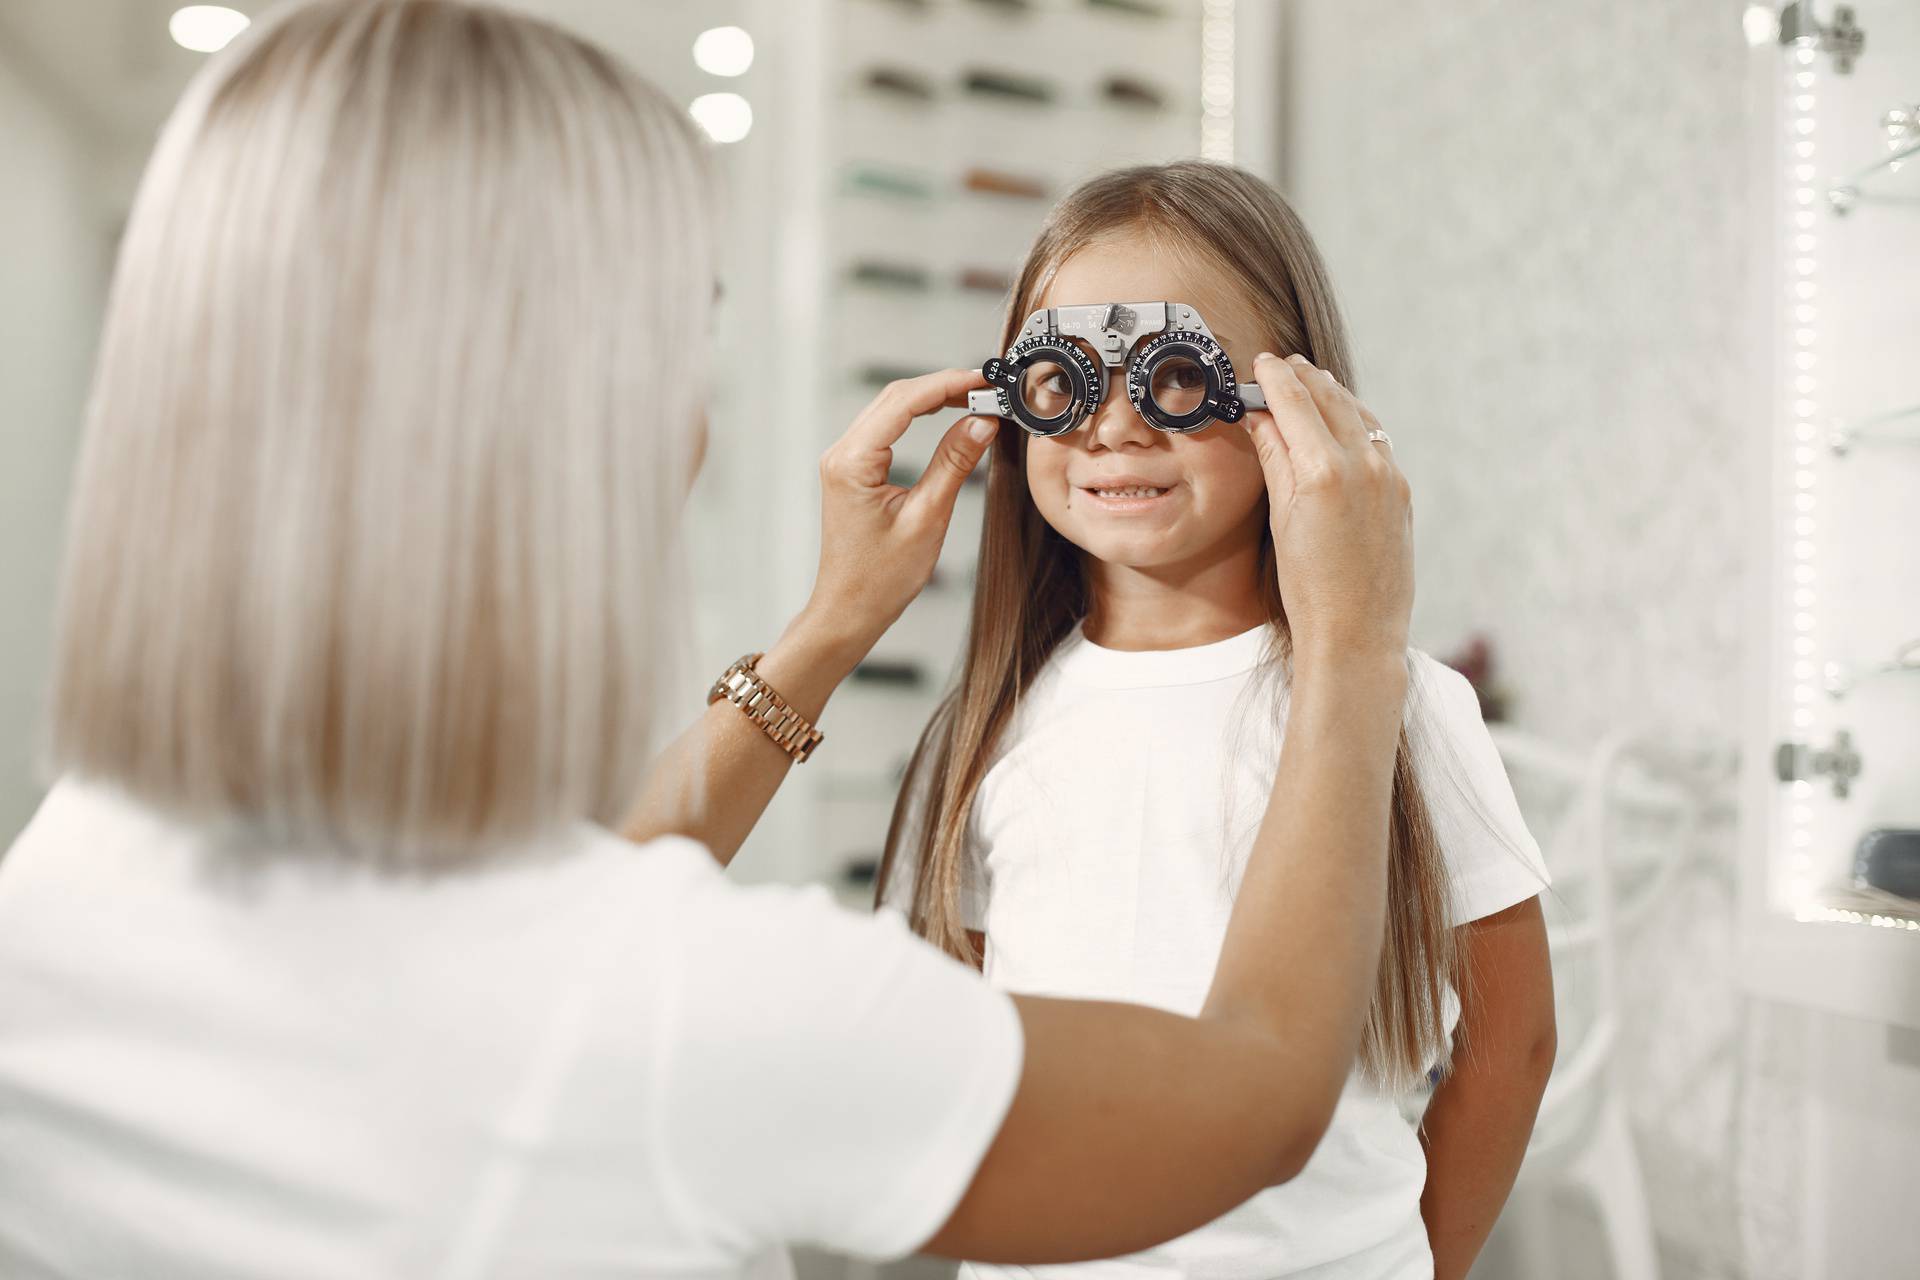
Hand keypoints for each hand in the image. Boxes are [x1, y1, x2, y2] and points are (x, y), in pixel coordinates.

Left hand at [801, 368, 997, 663]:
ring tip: (975, 397)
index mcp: (852, 463)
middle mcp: (842, 454)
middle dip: (942, 386)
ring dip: (932, 398)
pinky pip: (886, 428)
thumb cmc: (880, 578)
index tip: (983, 380)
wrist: (849, 610)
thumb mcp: (927, 518)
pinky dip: (918, 416)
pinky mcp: (853, 470)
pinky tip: (946, 415)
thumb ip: (954, 463)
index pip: (904, 402)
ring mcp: (844, 460)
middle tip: (987, 386)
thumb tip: (981, 422)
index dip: (947, 385)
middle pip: (895, 397)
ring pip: (891, 408)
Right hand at [1240, 353, 1412, 665]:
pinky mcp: (1401, 491)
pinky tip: (1338, 423)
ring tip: (1309, 383)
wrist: (1358, 634)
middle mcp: (1364, 464)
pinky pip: (1375, 440)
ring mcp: (1388, 476)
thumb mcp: (1281, 518)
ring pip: (1357, 414)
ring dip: (1330, 395)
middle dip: (1303, 378)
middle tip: (1280, 365)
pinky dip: (1352, 422)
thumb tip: (1260, 416)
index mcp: (1325, 470)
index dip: (1275, 377)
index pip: (1295, 402)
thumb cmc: (1309, 587)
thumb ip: (1275, 457)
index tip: (1261, 362)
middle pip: (1329, 399)